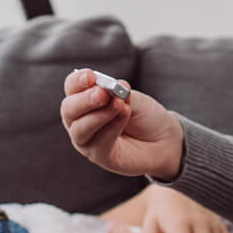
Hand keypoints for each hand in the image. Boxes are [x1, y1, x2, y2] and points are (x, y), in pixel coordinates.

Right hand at [60, 69, 184, 179]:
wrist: (163, 138)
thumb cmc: (143, 115)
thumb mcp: (133, 98)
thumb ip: (119, 93)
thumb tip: (109, 88)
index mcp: (84, 99)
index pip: (72, 87)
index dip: (78, 81)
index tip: (91, 76)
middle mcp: (79, 119)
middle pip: (69, 109)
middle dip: (85, 100)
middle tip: (102, 94)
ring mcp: (87, 140)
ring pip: (80, 129)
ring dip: (99, 115)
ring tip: (119, 105)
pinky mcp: (100, 156)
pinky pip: (99, 143)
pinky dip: (112, 128)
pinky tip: (124, 116)